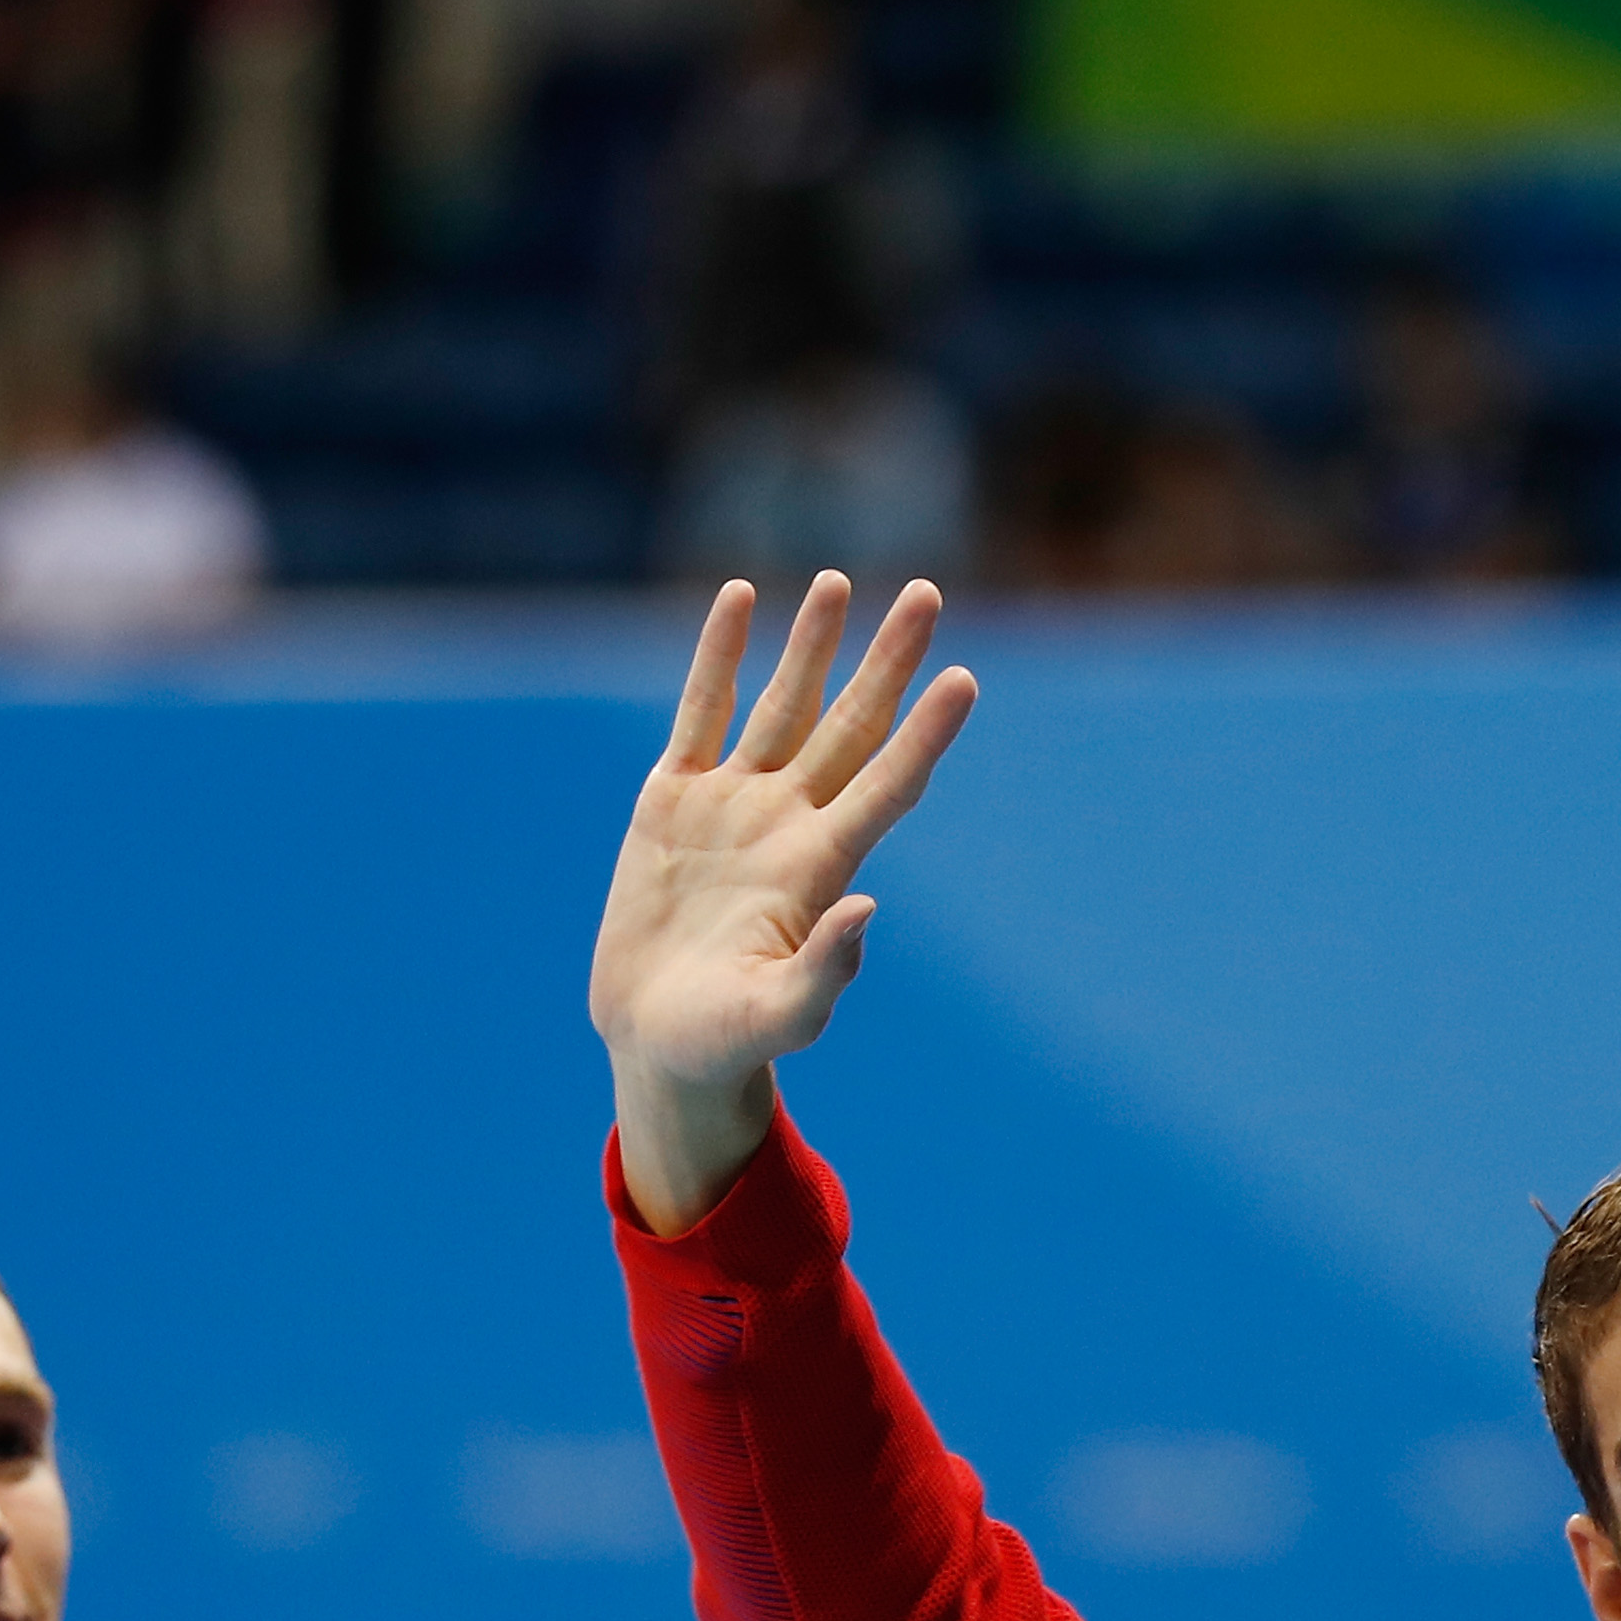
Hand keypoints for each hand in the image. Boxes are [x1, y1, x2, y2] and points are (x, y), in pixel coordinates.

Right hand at [590, 573, 977, 1235]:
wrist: (655, 1040)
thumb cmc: (725, 1041)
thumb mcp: (775, 1018)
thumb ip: (824, 975)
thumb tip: (867, 909)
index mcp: (820, 867)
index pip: (886, 784)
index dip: (925, 734)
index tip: (965, 680)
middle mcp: (787, 821)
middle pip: (849, 726)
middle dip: (886, 661)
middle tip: (926, 594)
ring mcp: (731, 803)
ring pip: (781, 705)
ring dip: (810, 644)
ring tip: (838, 579)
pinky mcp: (672, 799)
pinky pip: (700, 711)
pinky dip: (718, 655)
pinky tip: (740, 598)